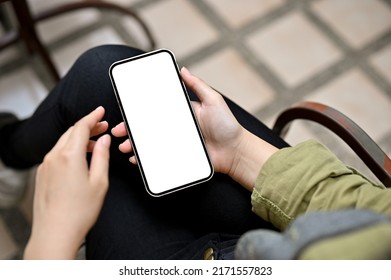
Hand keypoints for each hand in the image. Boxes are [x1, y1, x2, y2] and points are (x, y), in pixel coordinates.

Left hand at [24, 106, 110, 258]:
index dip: (93, 117)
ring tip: (95, 144)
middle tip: (103, 126)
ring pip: (63, 142)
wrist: (55, 233)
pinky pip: (56, 154)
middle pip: (71, 132)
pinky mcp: (42, 175)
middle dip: (88, 126)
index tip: (101, 111)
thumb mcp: (99, 182)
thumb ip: (102, 156)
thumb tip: (104, 140)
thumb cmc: (79, 212)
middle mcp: (54, 157)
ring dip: (79, 138)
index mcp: (70, 156)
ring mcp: (45, 166)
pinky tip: (80, 157)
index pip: (81, 127)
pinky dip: (69, 149)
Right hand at [112, 68, 277, 190]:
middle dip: (130, 129)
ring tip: (125, 147)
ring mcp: (175, 143)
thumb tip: (183, 69)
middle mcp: (175, 128)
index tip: (126, 111)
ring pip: (150, 143)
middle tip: (118, 131)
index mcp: (181, 113)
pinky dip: (145, 159)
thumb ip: (198, 85)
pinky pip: (158, 158)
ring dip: (135, 144)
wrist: (236, 152)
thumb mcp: (213, 100)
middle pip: (148, 127)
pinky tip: (136, 159)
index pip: (155, 111)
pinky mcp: (178, 157)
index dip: (139, 111)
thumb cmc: (227, 126)